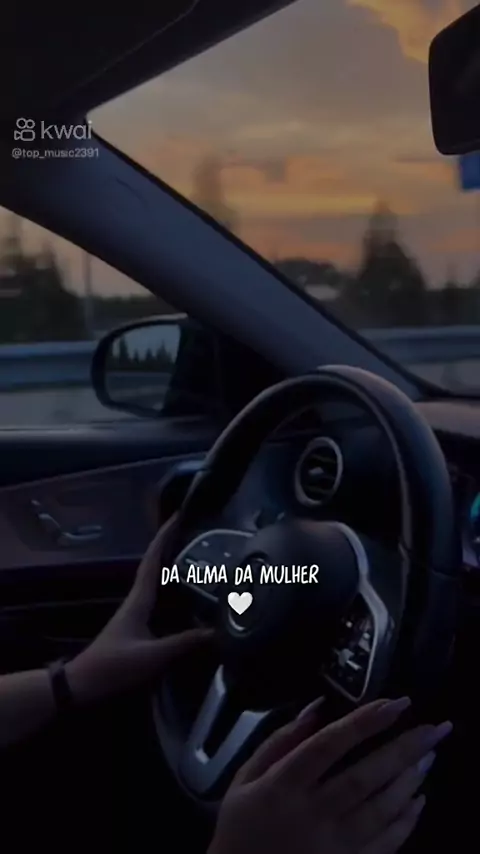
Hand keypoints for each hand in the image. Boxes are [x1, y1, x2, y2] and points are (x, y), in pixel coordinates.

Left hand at [65, 514, 211, 704]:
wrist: (84, 685)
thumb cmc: (114, 666)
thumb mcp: (153, 655)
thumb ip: (185, 643)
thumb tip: (219, 631)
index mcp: (139, 599)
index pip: (153, 560)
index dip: (165, 536)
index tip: (178, 515)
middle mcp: (138, 600)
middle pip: (157, 566)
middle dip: (174, 546)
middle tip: (198, 533)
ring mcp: (138, 613)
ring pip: (159, 583)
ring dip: (175, 568)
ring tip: (201, 558)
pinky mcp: (140, 627)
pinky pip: (162, 601)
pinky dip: (175, 592)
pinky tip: (190, 597)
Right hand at [209, 698, 451, 853]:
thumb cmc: (241, 826)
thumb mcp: (245, 778)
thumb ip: (279, 741)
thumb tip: (316, 707)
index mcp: (284, 785)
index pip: (329, 745)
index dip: (364, 722)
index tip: (395, 703)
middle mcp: (312, 813)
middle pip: (365, 776)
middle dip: (403, 749)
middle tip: (434, 728)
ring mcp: (333, 845)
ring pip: (380, 809)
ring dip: (409, 780)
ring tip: (429, 755)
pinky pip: (385, 844)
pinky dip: (405, 821)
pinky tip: (418, 799)